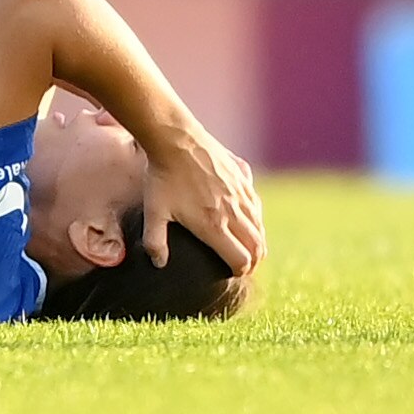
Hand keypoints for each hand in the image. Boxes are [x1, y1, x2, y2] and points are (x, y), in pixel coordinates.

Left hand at [138, 117, 263, 276]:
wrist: (175, 139)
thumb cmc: (162, 177)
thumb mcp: (153, 211)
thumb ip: (155, 241)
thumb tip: (159, 264)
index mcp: (215, 226)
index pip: (241, 260)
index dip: (239, 271)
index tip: (232, 274)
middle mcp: (234, 212)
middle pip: (257, 247)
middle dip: (253, 261)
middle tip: (244, 266)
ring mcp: (241, 193)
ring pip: (260, 226)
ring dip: (258, 241)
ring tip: (249, 248)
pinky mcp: (243, 177)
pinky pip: (256, 203)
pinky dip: (256, 217)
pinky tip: (247, 218)